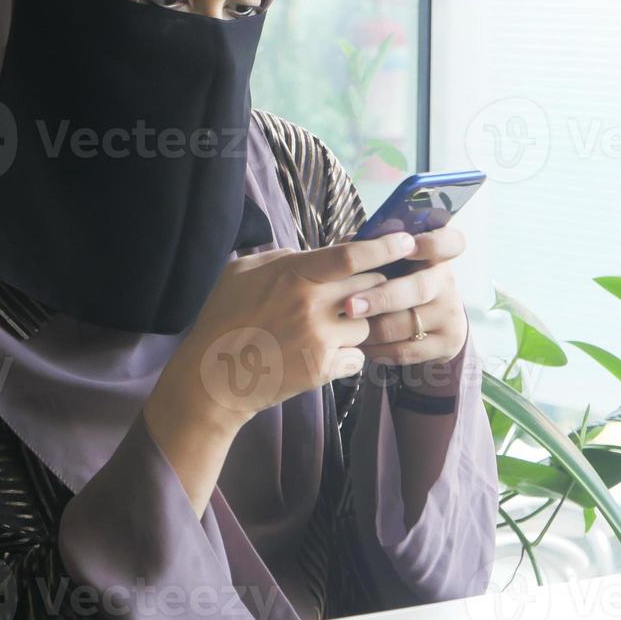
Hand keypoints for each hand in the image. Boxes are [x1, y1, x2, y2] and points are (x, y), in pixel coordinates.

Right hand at [150, 230, 416, 432]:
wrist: (213, 378)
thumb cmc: (223, 319)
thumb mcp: (243, 272)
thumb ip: (282, 257)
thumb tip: (316, 252)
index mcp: (293, 274)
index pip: (353, 255)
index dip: (385, 246)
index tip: (407, 242)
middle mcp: (312, 305)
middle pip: (371, 287)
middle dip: (371, 287)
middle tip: (355, 293)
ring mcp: (320, 339)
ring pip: (367, 324)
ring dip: (358, 325)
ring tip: (331, 328)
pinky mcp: (323, 369)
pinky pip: (358, 357)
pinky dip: (349, 355)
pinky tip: (326, 353)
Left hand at [341, 226, 468, 389]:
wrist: (434, 324)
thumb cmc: (402, 282)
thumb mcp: (397, 263)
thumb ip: (377, 250)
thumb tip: (349, 241)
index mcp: (437, 255)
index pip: (450, 242)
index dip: (431, 243)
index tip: (408, 245)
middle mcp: (447, 282)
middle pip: (419, 289)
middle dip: (381, 298)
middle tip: (350, 306)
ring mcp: (450, 314)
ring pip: (408, 324)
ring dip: (372, 328)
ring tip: (346, 328)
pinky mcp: (447, 342)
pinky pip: (407, 350)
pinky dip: (379, 349)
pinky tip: (361, 344)